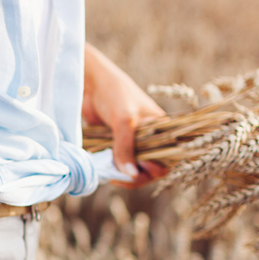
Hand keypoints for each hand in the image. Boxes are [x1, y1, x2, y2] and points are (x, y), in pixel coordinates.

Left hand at [82, 44, 167, 187]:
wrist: (90, 84)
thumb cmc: (114, 94)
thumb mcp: (124, 120)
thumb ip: (126, 147)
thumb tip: (130, 175)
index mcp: (162, 129)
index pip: (167, 159)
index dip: (156, 168)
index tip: (139, 168)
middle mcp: (150, 138)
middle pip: (150, 168)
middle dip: (136, 175)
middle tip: (117, 175)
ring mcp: (132, 142)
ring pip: (132, 168)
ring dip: (122, 173)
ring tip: (108, 172)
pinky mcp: (116, 144)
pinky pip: (118, 163)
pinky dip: (112, 168)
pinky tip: (103, 168)